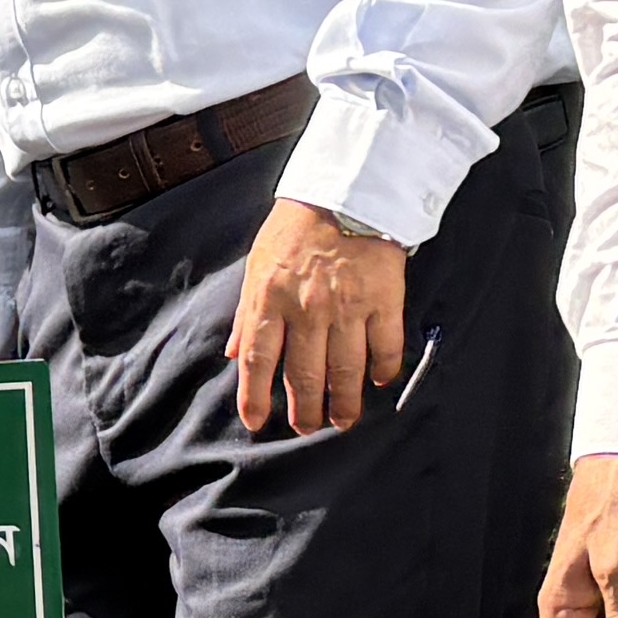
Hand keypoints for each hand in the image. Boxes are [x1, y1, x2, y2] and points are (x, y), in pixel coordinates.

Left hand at [227, 200, 409, 434]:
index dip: (254, 397)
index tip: (256, 423)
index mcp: (270, 299)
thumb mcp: (257, 265)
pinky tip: (379, 381)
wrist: (346, 189)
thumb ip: (246, 313)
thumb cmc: (295, 228)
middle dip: (304, 410)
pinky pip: (385, 345)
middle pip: (303, 375)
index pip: (257, 360)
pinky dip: (383, 368)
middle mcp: (307, 309)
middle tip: (307, 428)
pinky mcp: (384, 298)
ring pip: (345, 370)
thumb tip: (232, 354)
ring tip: (342, 420)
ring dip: (343, 402)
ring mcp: (348, 306)